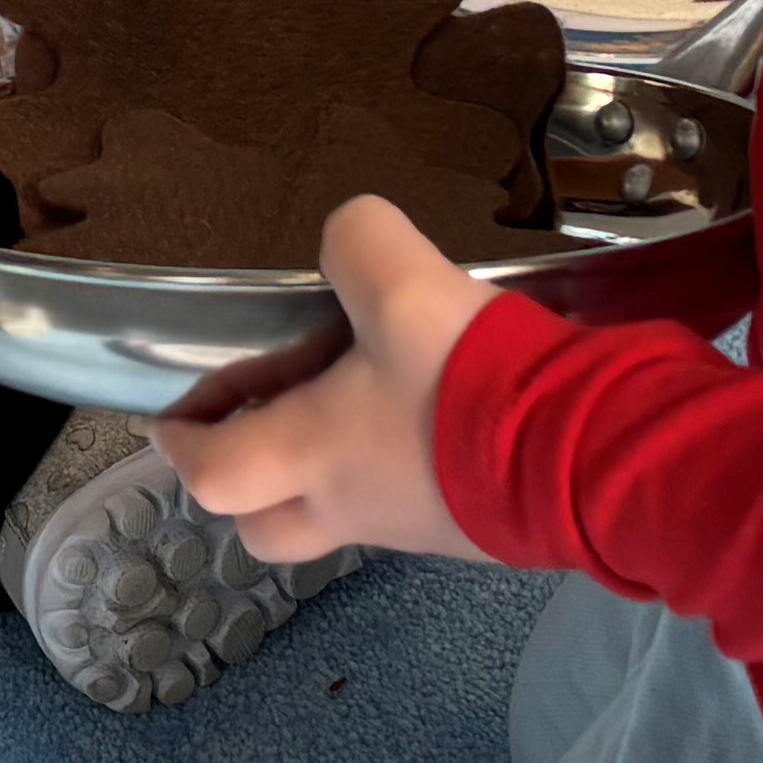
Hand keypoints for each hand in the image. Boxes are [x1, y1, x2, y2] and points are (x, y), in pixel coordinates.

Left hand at [156, 197, 505, 569]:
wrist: (591, 458)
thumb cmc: (473, 386)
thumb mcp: (406, 286)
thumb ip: (359, 243)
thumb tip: (349, 233)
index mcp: (312, 457)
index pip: (210, 474)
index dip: (182, 443)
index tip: (172, 417)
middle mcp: (352, 508)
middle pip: (265, 527)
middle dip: (246, 482)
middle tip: (260, 419)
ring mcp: (414, 528)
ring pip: (338, 517)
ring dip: (326, 470)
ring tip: (360, 391)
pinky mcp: (472, 529)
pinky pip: (408, 508)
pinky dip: (399, 467)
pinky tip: (437, 410)